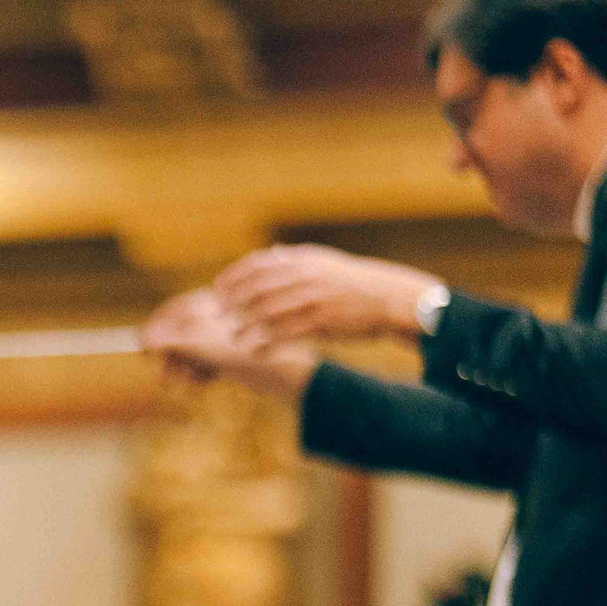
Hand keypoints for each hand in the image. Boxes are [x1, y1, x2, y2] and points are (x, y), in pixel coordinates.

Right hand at [139, 287, 317, 400]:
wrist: (290, 371)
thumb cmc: (248, 353)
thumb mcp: (206, 347)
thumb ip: (174, 341)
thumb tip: (142, 337)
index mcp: (208, 306)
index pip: (169, 314)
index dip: (154, 333)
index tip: (145, 354)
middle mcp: (215, 317)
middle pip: (178, 334)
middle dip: (169, 357)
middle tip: (165, 380)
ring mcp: (224, 335)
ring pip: (192, 350)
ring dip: (184, 367)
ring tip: (186, 383)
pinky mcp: (233, 352)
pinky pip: (207, 360)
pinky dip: (201, 371)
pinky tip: (203, 382)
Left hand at [215, 244, 439, 345]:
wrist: (388, 298)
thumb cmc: (353, 282)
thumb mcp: (325, 262)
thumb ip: (296, 260)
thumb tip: (273, 254)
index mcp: (302, 259)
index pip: (256, 265)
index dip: (233, 278)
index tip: (218, 291)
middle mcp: (304, 275)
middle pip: (256, 289)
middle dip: (233, 304)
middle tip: (218, 316)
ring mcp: (312, 297)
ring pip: (267, 313)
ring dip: (246, 326)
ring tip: (232, 337)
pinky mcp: (321, 320)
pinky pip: (286, 333)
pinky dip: (267, 343)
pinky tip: (255, 352)